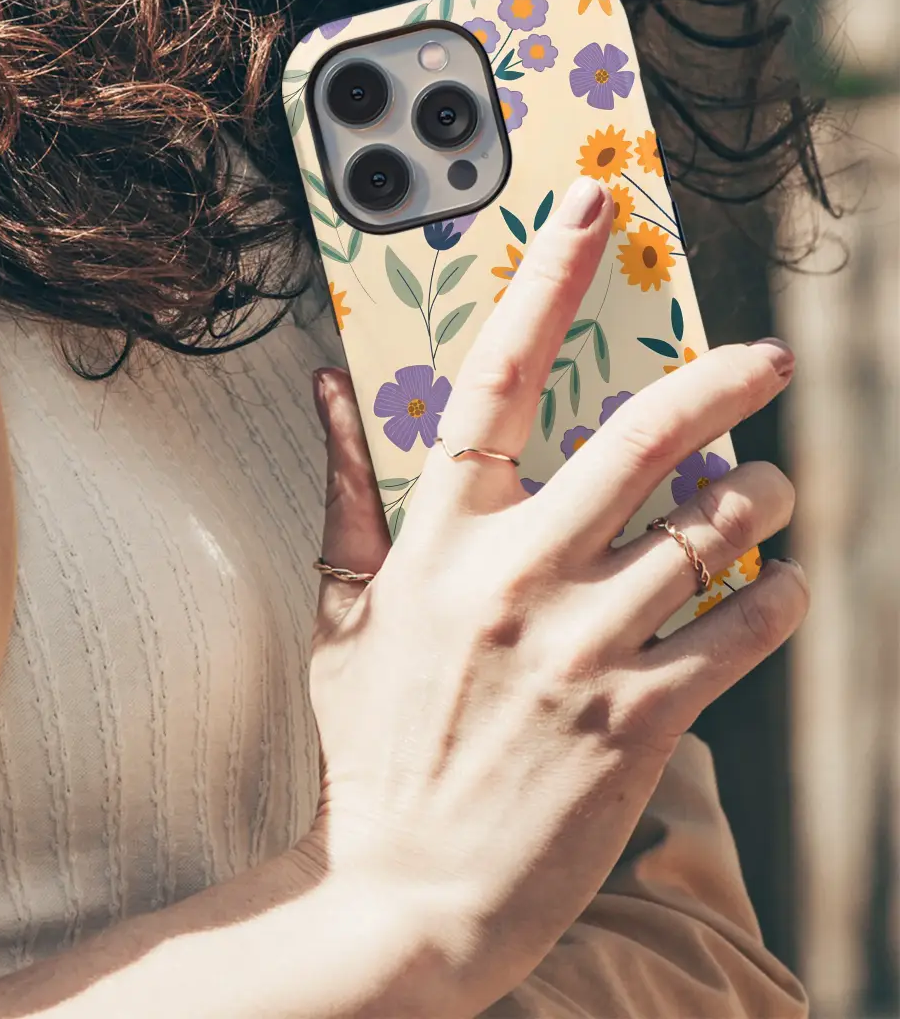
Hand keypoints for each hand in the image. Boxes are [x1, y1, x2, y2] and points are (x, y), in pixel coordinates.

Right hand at [306, 177, 806, 1014]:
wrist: (404, 892)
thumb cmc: (372, 745)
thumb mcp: (342, 612)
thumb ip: (343, 491)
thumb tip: (326, 386)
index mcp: (437, 542)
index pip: (493, 379)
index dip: (543, 281)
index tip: (589, 209)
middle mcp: (515, 578)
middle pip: (640, 439)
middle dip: (720, 381)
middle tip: (765, 358)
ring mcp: (581, 648)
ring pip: (708, 532)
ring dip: (759, 499)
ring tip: (771, 492)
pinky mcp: (639, 721)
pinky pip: (738, 632)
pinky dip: (774, 596)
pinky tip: (775, 584)